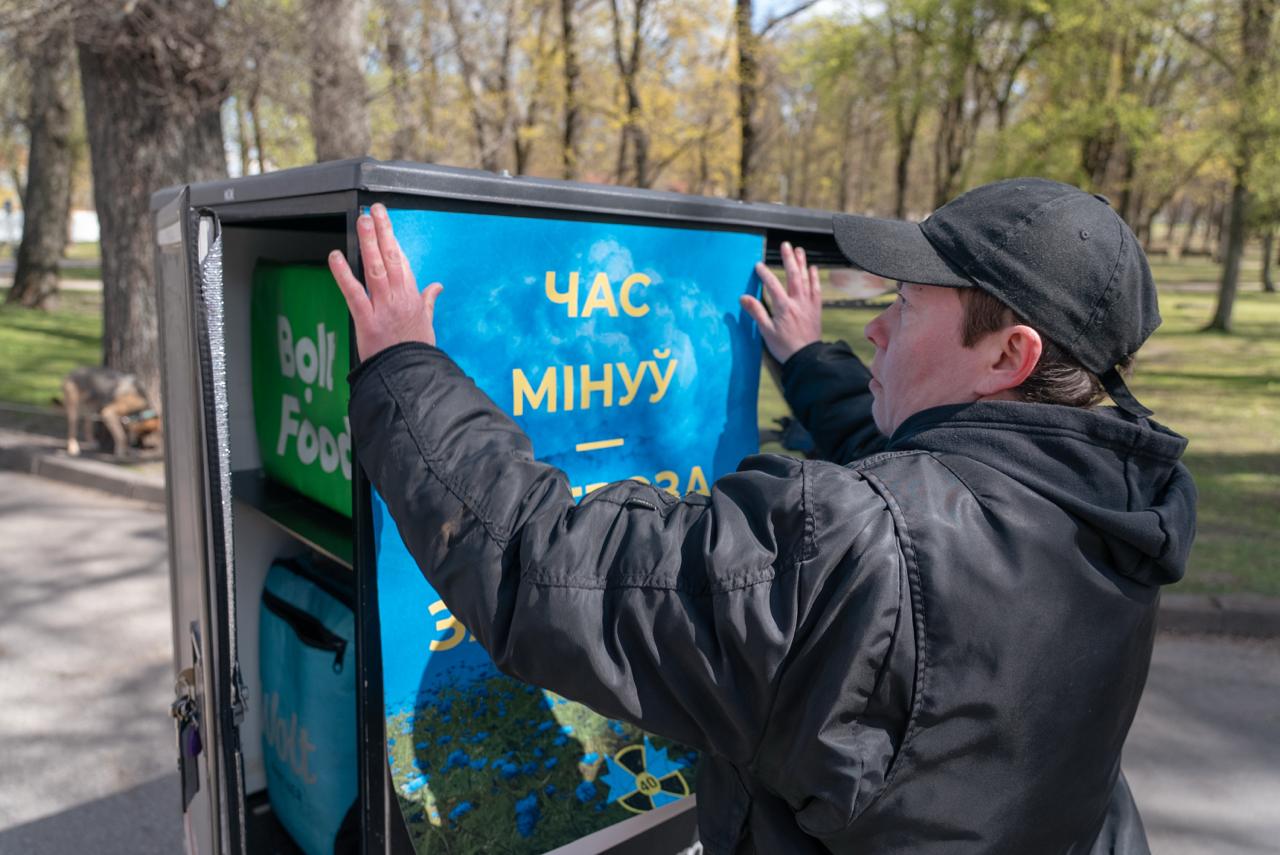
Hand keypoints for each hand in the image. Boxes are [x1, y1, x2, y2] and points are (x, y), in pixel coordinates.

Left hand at [328, 203, 443, 361]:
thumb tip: (437, 286)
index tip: (385, 222)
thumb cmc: (416, 350)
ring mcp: (383, 307)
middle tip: (374, 211)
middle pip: (391, 258)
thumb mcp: (427, 323)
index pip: (403, 261)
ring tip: (363, 222)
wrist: (410, 373)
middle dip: (382, 232)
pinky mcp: (367, 320)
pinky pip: (354, 293)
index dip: (393, 239)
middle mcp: (399, 297)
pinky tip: (335, 257)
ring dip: (369, 243)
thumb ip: (428, 300)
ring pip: (376, 268)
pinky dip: (344, 274)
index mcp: (412, 297)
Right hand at [740, 241, 821, 363]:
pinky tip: (813, 268)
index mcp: (784, 308)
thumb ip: (756, 312)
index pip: (773, 285)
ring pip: (806, 279)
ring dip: (802, 263)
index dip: (765, 274)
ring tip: (799, 250)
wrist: (806, 358)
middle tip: (785, 246)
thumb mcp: (766, 331)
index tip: (758, 266)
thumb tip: (744, 298)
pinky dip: (815, 277)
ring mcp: (808, 304)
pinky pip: (816, 289)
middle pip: (793, 275)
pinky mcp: (816, 308)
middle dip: (789, 259)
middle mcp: (798, 302)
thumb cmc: (785, 347)